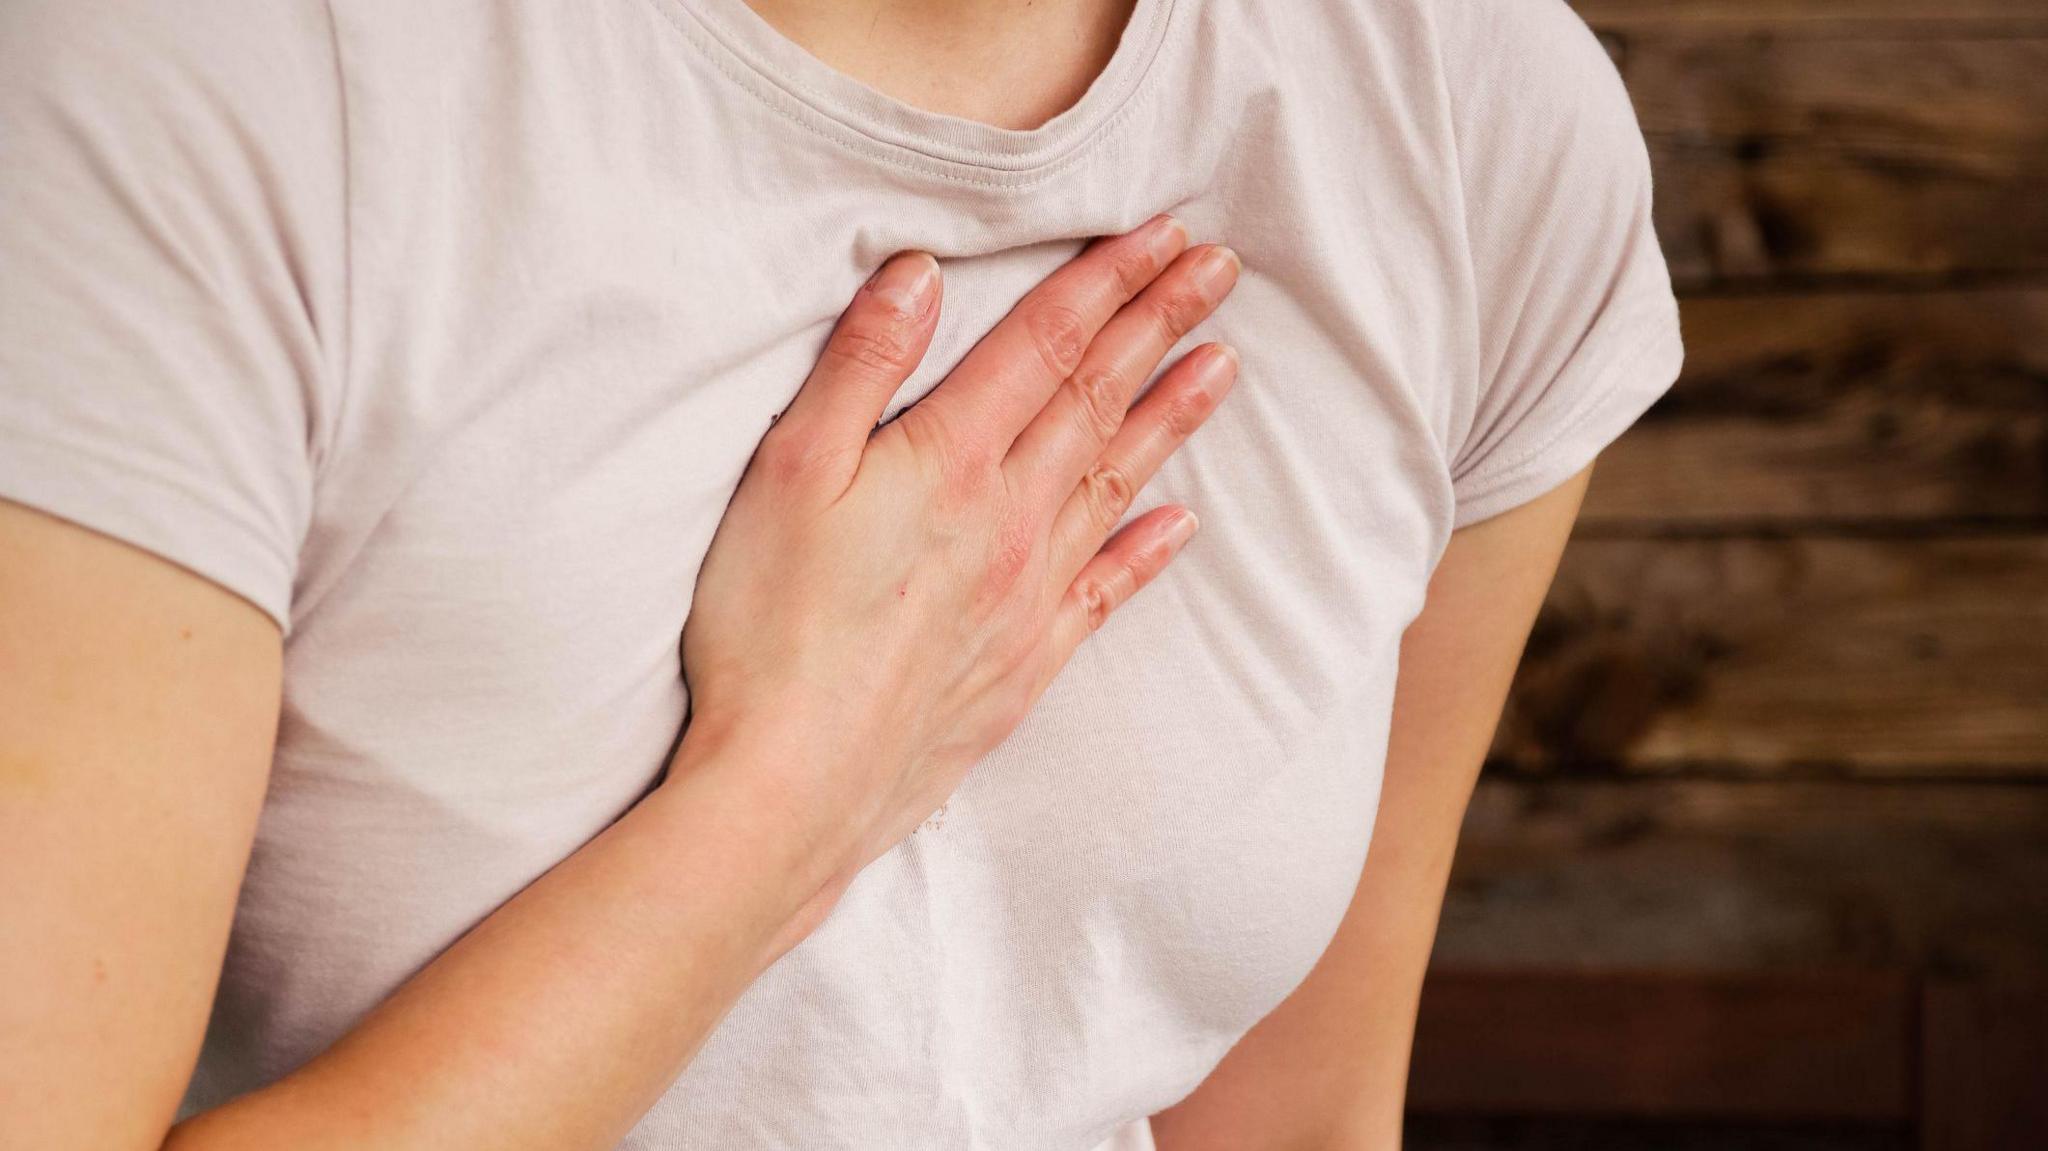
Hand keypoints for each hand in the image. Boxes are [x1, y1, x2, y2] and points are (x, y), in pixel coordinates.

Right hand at [675, 214, 1240, 934]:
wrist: (792, 786)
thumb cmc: (770, 627)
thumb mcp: (788, 475)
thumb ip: (859, 368)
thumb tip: (921, 276)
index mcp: (951, 462)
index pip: (1048, 346)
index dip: (1108, 282)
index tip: (1165, 234)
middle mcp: (1011, 522)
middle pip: (1098, 401)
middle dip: (1159, 324)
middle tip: (1222, 269)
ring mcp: (1028, 597)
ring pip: (1116, 484)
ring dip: (1171, 418)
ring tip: (1224, 367)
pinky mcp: (1026, 664)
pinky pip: (1106, 591)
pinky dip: (1148, 550)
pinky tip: (1181, 524)